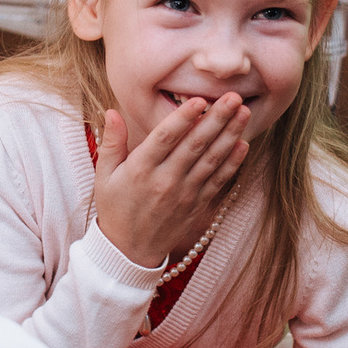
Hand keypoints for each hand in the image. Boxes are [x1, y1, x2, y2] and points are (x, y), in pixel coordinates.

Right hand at [91, 95, 249, 269]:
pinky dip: (232, 163)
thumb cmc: (115, 207)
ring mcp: (185, 194)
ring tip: (243, 112)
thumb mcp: (104, 175)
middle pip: (194, 145)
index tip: (200, 99)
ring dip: (230, 135)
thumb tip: (111, 111)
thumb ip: (112, 143)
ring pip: (211, 160)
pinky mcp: (197, 205)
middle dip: (216, 119)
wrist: (130, 251)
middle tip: (233, 96)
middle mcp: (165, 181)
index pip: (165, 138)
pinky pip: (218, 181)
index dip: (184, 118)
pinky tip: (243, 144)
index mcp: (140, 170)